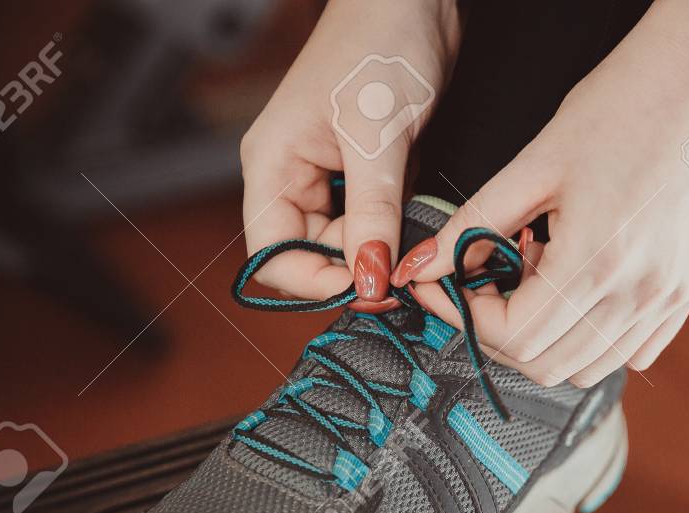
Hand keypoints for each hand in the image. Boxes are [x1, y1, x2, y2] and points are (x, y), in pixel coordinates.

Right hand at [239, 0, 458, 301]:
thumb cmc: (383, 44)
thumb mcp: (378, 138)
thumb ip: (372, 214)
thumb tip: (369, 278)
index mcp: (272, 166)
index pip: (273, 255)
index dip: (317, 283)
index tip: (370, 291)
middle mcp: (292, 176)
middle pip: (311, 256)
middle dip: (355, 270)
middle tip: (405, 277)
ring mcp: (327, 175)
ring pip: (346, 242)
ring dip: (380, 252)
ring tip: (415, 244)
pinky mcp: (362, 171)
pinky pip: (373, 220)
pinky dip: (395, 229)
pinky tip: (416, 218)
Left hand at [395, 19, 688, 385]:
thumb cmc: (620, 108)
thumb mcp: (533, 163)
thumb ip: (472, 225)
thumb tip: (420, 270)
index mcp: (595, 260)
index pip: (513, 336)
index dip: (465, 317)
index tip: (445, 286)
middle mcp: (638, 293)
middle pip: (546, 365)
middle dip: (498, 333)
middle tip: (486, 282)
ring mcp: (669, 298)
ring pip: (587, 367)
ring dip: (546, 339)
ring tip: (537, 277)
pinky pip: (632, 351)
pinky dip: (592, 338)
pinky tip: (578, 286)